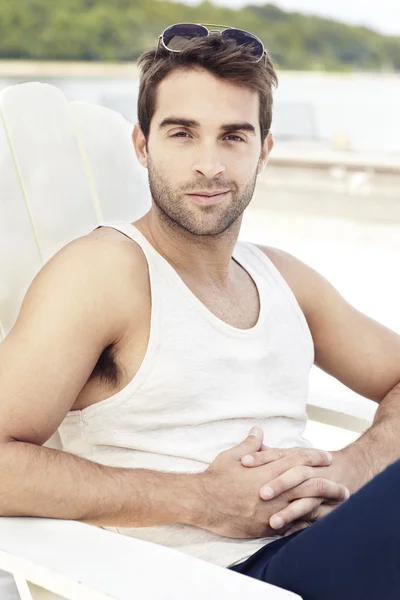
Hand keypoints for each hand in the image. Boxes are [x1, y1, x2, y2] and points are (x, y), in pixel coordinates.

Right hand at [194, 428, 348, 538]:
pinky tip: (315, 525)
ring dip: (323, 507)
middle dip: (329, 485)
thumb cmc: (217, 477)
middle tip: (343, 487)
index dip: (315, 457)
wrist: (203, 502)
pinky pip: (292, 526)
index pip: (298, 461)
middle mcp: (275, 490)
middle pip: (310, 485)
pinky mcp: (266, 526)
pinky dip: (305, 524)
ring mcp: (272, 510)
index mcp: (268, 469)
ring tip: (336, 509)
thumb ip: (250, 444)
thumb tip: (258, 431)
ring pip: (305, 508)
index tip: (327, 457)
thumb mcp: (233, 455)